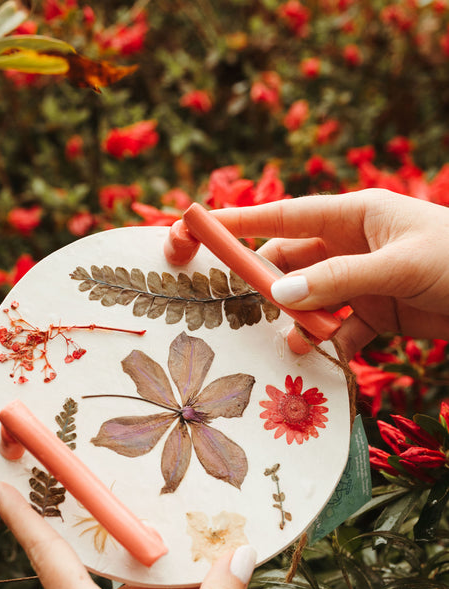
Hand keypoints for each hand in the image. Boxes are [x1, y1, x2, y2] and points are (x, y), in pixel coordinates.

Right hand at [212, 188, 448, 357]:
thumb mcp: (398, 266)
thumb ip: (338, 280)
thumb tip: (279, 295)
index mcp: (356, 216)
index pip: (287, 215)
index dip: (242, 222)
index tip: (201, 226)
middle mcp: (351, 248)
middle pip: (292, 265)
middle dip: (269, 288)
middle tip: (243, 312)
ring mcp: (361, 283)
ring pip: (311, 303)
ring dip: (300, 324)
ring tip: (294, 345)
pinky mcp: (374, 316)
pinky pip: (339, 333)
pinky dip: (329, 348)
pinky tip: (324, 363)